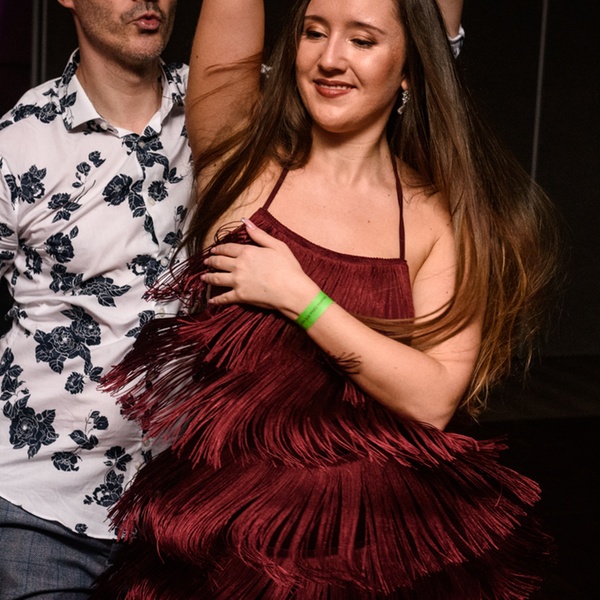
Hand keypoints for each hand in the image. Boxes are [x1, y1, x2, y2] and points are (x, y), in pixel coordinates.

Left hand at [201, 219, 318, 314]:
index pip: (227, 248)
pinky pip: (224, 298)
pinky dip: (216, 300)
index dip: (219, 248)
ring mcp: (237, 282)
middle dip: (210, 261)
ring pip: (217, 279)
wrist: (292, 291)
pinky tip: (211, 300)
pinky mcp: (240, 296)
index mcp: (247, 252)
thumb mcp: (277, 245)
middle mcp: (238, 266)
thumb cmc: (288, 268)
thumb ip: (259, 234)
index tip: (213, 250)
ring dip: (208, 277)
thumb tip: (245, 222)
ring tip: (203, 277)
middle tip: (206, 262)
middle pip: (219, 262)